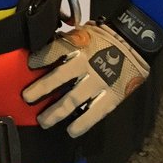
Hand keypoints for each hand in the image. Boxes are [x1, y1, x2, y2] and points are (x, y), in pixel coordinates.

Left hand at [22, 22, 148, 137]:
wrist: (135, 42)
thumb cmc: (105, 36)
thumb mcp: (83, 31)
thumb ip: (66, 41)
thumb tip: (45, 47)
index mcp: (79, 45)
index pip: (53, 51)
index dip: (39, 59)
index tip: (29, 66)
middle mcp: (86, 64)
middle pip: (59, 78)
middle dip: (41, 89)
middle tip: (27, 98)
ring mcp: (99, 81)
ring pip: (74, 99)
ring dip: (57, 112)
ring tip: (44, 121)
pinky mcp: (112, 95)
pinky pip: (95, 112)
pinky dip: (83, 123)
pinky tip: (71, 131)